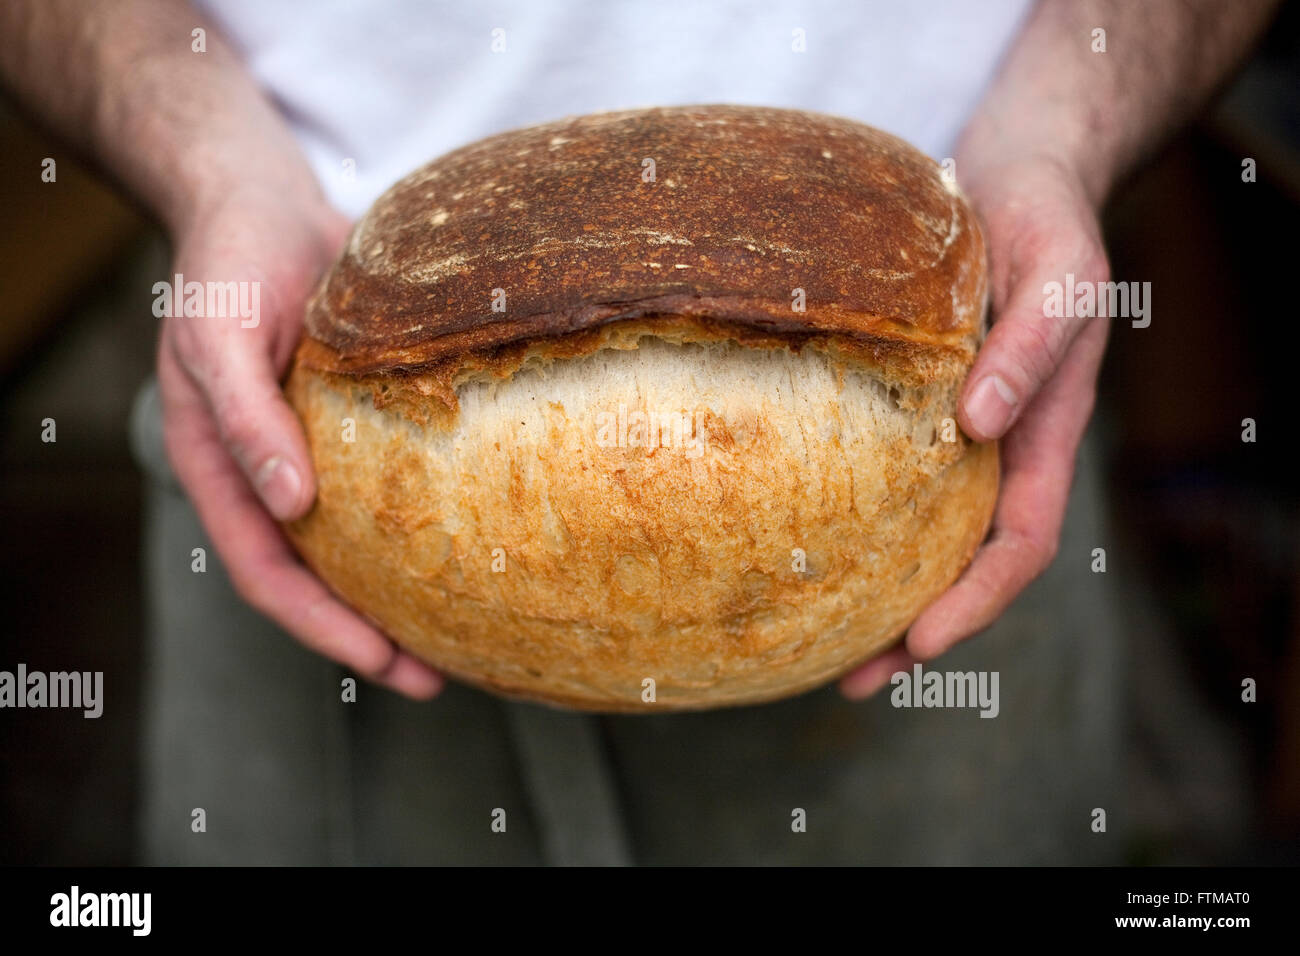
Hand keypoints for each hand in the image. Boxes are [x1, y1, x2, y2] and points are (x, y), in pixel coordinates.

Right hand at [157, 185, 443, 698]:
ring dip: (406, 589)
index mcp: (222, 471)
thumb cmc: (231, 263)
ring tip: (472, 628)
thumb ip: (245, 419)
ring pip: (362, 541)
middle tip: (439, 676)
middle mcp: (270, 474)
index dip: (321, 627)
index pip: (266, 573)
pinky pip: (396, 484)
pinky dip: (430, 519)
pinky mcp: (363, 421)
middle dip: (371, 634)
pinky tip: (481, 536)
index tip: (383, 664)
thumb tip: (292, 507)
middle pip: (320, 576)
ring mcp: (317, 451)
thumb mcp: (222, 336)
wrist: (266, 201)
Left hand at [841, 155, 1110, 697]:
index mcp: (1045, 432)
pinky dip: (853, 521)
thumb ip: (1032, 344)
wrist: (1016, 174)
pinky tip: (800, 538)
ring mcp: (955, 429)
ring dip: (880, 592)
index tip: (924, 644)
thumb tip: (980, 423)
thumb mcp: (1059, 275)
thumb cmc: (1046, 220)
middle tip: (854, 677)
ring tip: (817, 640)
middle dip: (919, 626)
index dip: (977, 599)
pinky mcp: (910, 403)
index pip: (1021, 541)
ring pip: (921, 532)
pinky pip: (883, 478)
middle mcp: (999, 445)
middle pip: (965, 561)